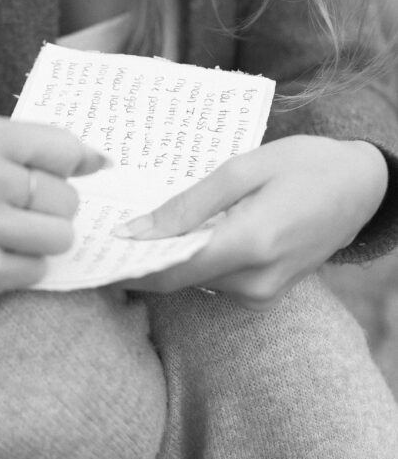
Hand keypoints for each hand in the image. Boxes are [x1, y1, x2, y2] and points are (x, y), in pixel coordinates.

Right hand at [0, 114, 106, 317]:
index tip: (71, 175)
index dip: (76, 165)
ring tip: (11, 238)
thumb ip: (34, 150)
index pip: (62, 146)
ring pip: (60, 235)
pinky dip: (25, 269)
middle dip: (54, 211)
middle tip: (20, 214)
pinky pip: (38, 269)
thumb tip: (103, 161)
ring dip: (44, 243)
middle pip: (66, 197)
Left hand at [117, 136, 387, 309]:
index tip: (94, 255)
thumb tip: (136, 231)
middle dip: (139, 262)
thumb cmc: (305, 165)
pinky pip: (215, 282)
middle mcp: (255, 280)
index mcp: (249, 244)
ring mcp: (263, 293)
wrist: (363, 187)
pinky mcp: (266, 293)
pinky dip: (192, 262)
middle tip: (104, 236)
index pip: (169, 273)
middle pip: (177, 281)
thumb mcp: (243, 169)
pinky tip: (178, 237)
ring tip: (136, 230)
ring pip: (194, 283)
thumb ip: (188, 204)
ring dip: (165, 261)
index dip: (126, 269)